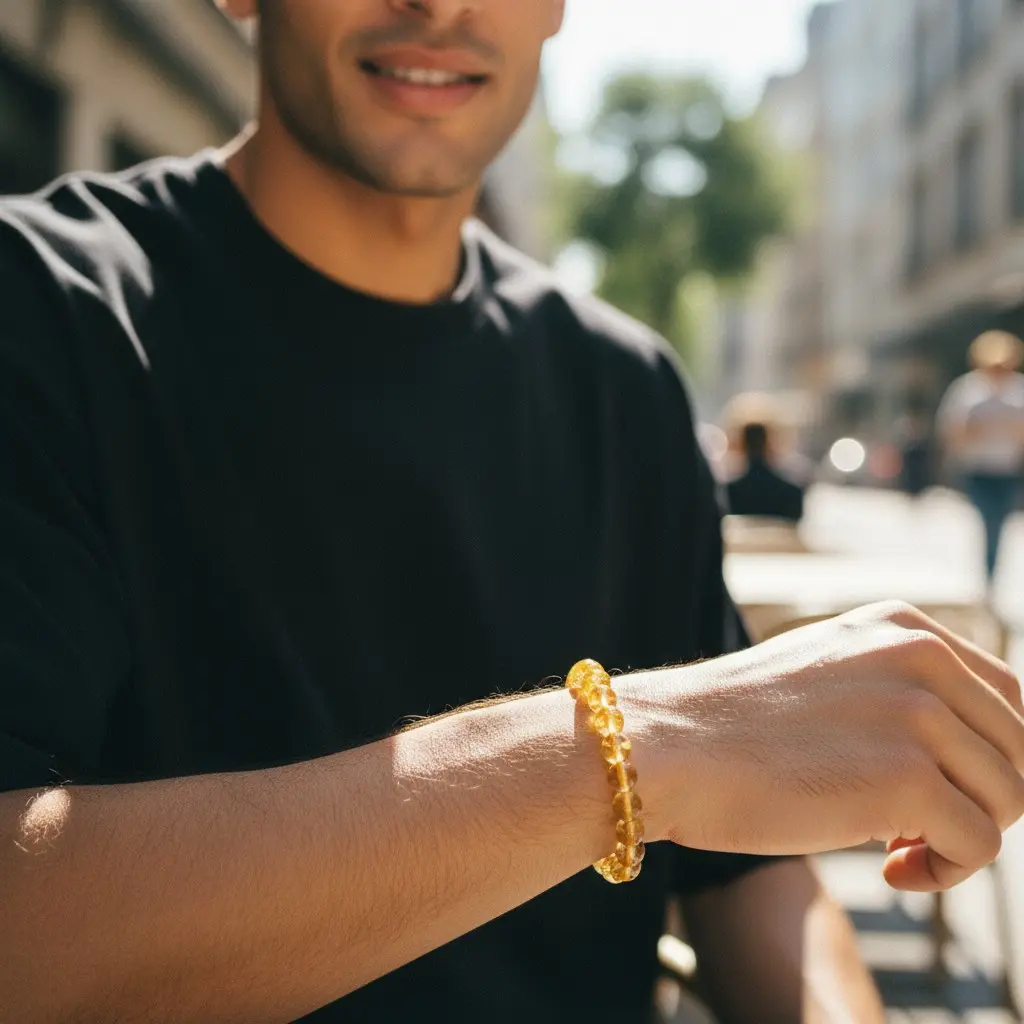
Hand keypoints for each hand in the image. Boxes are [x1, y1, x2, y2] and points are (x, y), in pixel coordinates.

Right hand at [625, 601, 1023, 891]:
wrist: (669, 745)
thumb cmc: (735, 725)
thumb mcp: (829, 675)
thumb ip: (899, 692)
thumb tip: (974, 758)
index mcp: (903, 626)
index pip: (1010, 697)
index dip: (991, 757)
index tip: (943, 792)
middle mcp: (920, 656)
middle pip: (1019, 749)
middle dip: (982, 800)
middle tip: (919, 828)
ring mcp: (916, 714)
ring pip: (1009, 799)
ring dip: (962, 840)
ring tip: (898, 850)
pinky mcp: (906, 778)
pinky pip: (980, 846)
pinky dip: (943, 872)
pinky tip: (891, 869)